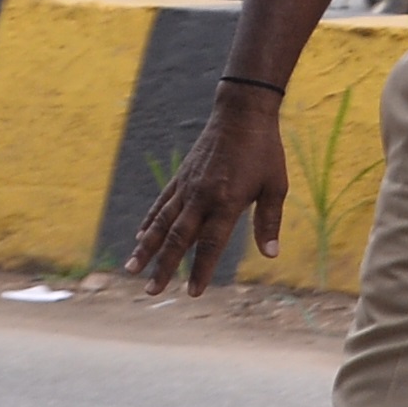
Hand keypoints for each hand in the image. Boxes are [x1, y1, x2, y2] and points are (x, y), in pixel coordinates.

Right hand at [129, 90, 291, 295]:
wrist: (241, 114)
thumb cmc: (264, 152)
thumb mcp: (276, 186)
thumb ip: (269, 221)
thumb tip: (271, 254)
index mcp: (227, 202)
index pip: (212, 244)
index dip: (202, 270)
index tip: (193, 292)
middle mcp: (201, 197)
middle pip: (178, 239)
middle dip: (164, 267)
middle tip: (151, 291)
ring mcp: (187, 187)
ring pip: (161, 223)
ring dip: (146, 248)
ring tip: (130, 269)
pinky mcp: (181, 177)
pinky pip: (161, 204)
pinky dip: (149, 221)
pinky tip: (140, 237)